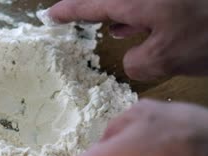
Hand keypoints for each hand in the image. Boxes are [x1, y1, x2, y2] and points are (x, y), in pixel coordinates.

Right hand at [43, 0, 207, 80]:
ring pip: (124, 2)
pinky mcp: (171, 3)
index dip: (68, 11)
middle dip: (88, 8)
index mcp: (134, 2)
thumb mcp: (164, 59)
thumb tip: (134, 57)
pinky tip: (130, 28)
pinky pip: (141, 4)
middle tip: (72, 19)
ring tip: (103, 26)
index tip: (50, 16)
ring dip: (112, 12)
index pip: (90, 4)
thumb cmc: (207, 35)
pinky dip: (132, 14)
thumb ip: (137, 62)